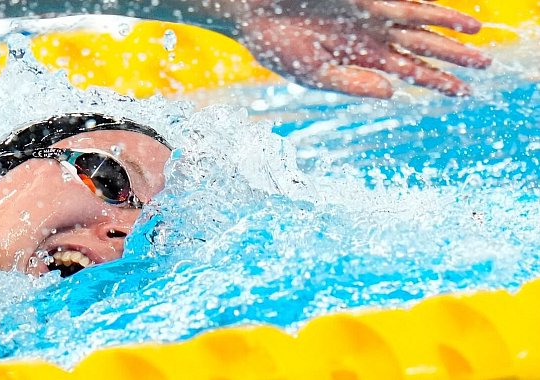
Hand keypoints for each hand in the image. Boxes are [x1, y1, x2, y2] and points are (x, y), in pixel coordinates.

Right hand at [232, 0, 491, 97]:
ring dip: (449, 26)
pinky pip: (401, 3)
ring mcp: (369, 13)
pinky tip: (449, 16)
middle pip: (421, 46)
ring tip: (478, 33)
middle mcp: (370, 35)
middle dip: (453, 56)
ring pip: (419, 20)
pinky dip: (425, 9)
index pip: (407, 70)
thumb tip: (391, 93)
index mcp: (358, 58)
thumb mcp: (311, 72)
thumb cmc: (273, 42)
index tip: (462, 93)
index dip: (436, 81)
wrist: (251, 10)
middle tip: (485, 65)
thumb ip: (349, 83)